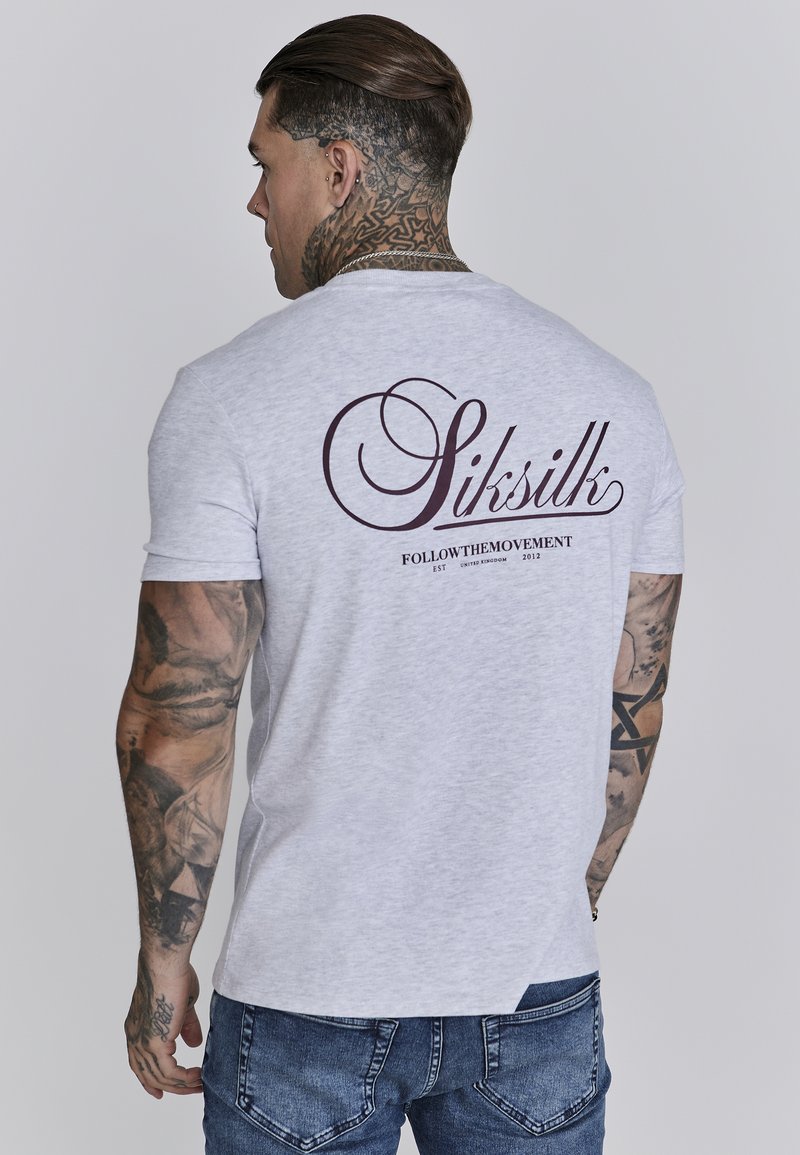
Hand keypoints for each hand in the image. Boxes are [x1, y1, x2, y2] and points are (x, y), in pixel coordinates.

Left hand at [125, 952, 204, 1098]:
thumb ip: (186, 1026)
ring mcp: (142, 1042)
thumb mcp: (182, 1007)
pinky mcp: (154, 1043)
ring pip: (160, 1077)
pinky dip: (184, 1079)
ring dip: (182, 1085)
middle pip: (149, 1075)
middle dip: (170, 1087)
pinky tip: (197, 1077)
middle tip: (191, 1090)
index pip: (139, 1063)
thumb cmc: (173, 975)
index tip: (160, 1091)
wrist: (166, 965)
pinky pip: (169, 1073)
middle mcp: (135, 1038)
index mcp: (137, 1028)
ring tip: (200, 1084)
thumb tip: (194, 1043)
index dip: (149, 1080)